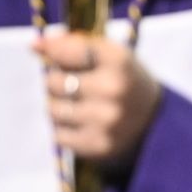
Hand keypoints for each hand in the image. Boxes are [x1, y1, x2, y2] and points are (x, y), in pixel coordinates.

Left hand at [34, 32, 162, 166]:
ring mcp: (106, 119)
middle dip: (57, 82)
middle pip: (53, 82)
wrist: (158, 123)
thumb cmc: (125, 81)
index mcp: (120, 60)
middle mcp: (113, 89)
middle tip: (74, 86)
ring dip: (59, 108)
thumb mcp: (111, 56)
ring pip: (53, 110)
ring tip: (79, 107)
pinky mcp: (98, 145)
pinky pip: (58, 135)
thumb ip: (75, 46)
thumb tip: (33, 46)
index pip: (68, 50)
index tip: (41, 49)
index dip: (52, 49)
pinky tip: (83, 126)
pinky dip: (64, 130)